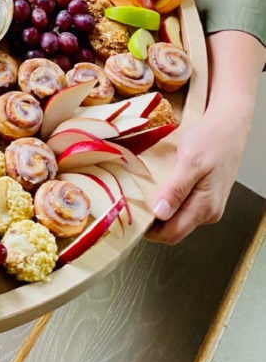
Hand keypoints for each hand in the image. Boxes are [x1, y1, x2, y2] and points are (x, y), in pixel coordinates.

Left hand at [145, 109, 246, 244]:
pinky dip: (170, 201)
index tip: (132, 218)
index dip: (151, 231)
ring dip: (161, 211)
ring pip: (179, 219)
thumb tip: (160, 213)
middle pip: (175, 229)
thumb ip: (176, 190)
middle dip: (154, 222)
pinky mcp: (206, 197)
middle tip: (134, 204)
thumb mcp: (189, 162)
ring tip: (145, 194)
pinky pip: (184, 208)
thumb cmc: (211, 140)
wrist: (228, 127)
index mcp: (205, 207)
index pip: (173, 234)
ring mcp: (209, 206)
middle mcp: (209, 212)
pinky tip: (161, 188)